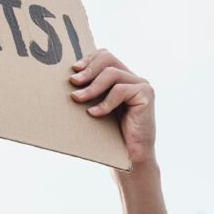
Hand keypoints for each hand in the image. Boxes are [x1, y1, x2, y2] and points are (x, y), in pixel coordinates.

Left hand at [69, 49, 155, 165]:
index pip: (104, 56)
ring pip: (112, 73)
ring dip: (91, 87)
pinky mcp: (146, 94)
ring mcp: (141, 85)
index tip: (72, 71)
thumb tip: (67, 80)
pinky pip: (120, 90)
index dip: (87, 60)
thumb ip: (89, 93)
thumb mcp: (95, 108)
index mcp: (121, 78)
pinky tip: (94, 114)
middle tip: (73, 82)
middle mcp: (133, 78)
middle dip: (87, 69)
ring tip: (77, 99)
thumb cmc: (110, 136)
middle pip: (108, 58)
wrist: (130, 157)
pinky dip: (105, 102)